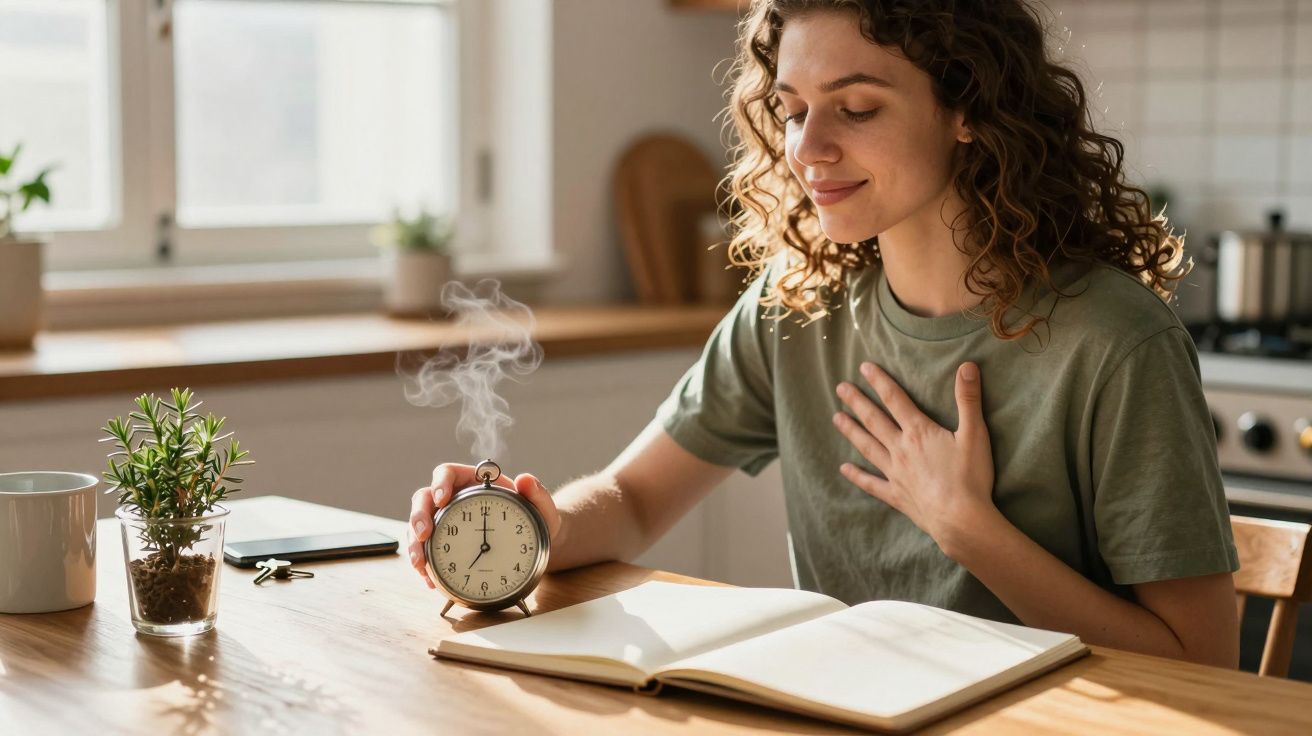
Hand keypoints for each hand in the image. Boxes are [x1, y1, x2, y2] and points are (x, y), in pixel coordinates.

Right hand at [406, 463, 561, 588]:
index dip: (439, 483)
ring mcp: (445, 522)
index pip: (446, 473)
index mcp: (472, 482)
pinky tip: (430, 581)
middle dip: (418, 517)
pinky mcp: (444, 545)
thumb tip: (525, 479)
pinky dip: (425, 567)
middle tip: (424, 535)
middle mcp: (453, 499)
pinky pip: (427, 552)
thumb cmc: (535, 520)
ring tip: (421, 565)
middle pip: (423, 500)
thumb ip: (538, 494)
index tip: (442, 499)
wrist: (531, 545)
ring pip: (418, 527)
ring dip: (415, 545)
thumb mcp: (541, 508)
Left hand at [832, 361, 997, 558]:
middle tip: (840, 388)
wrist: (961, 519)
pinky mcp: (896, 495)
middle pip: (874, 420)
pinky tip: (844, 469)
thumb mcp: (975, 433)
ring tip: (836, 418)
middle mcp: (901, 449)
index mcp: (919, 432)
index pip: (895, 400)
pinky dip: (857, 476)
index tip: (864, 368)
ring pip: (867, 447)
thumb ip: (968, 399)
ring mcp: (895, 473)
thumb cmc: (970, 477)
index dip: (879, 381)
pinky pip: (871, 483)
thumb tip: (968, 366)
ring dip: (851, 431)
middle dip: (857, 402)